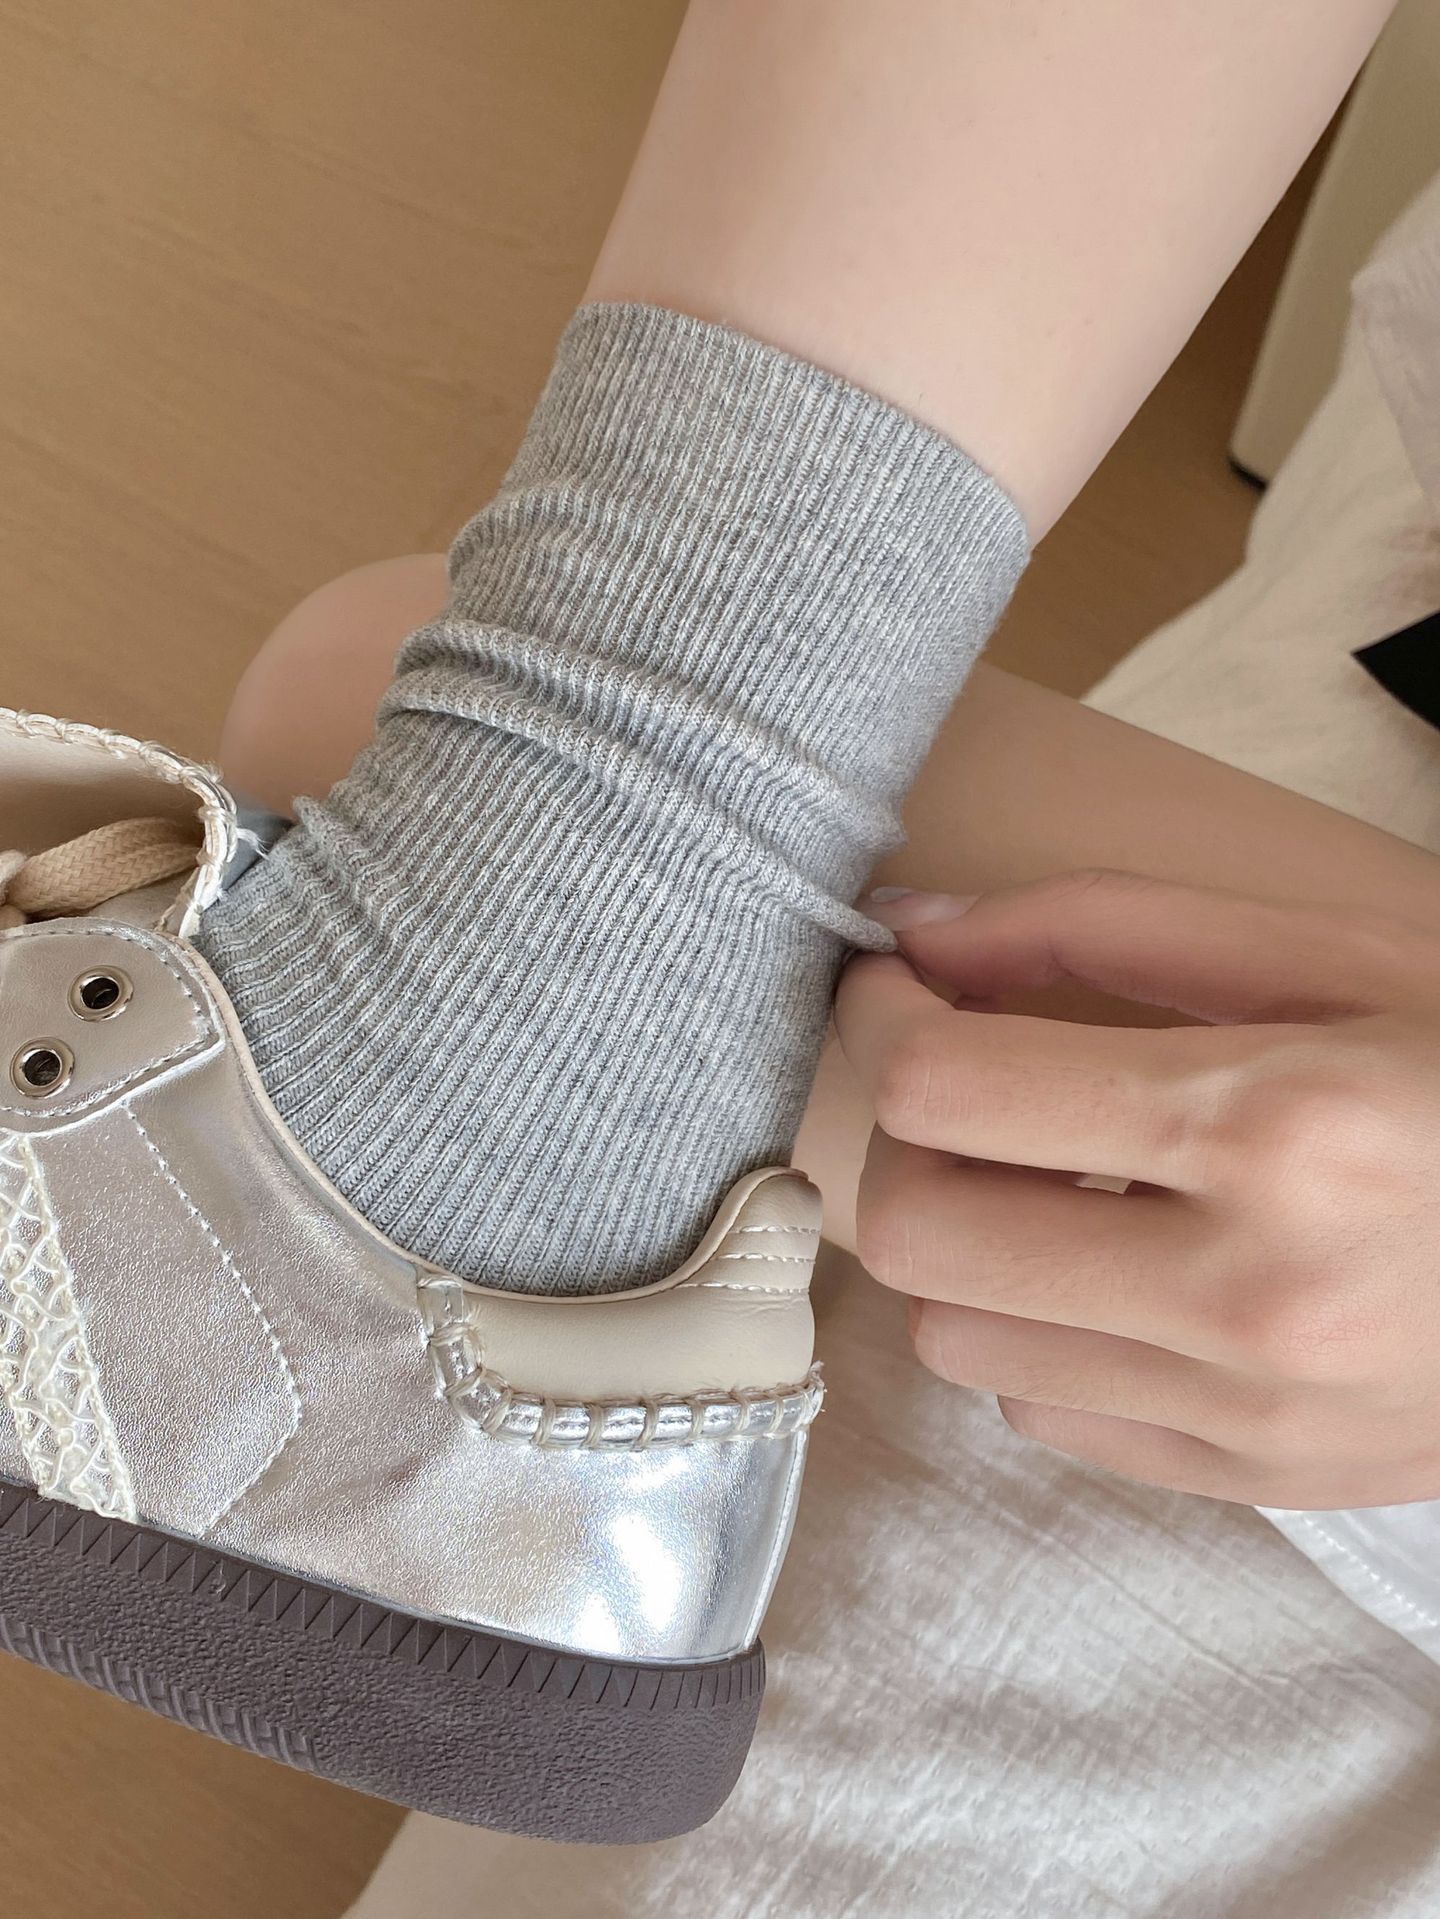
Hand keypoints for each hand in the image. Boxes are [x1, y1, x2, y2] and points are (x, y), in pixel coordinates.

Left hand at [834, 870, 1439, 1509]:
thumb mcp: (1333, 949)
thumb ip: (1103, 927)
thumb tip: (914, 927)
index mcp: (1276, 1125)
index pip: (946, 1093)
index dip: (880, 1021)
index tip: (894, 986)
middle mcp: (1252, 1294)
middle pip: (919, 1236)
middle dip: (902, 1139)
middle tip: (958, 1080)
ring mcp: (1257, 1415)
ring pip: (959, 1344)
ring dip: (965, 1242)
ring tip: (1049, 1176)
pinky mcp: (1265, 1483)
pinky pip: (1047, 1418)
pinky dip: (1039, 1334)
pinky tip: (1118, 1267)